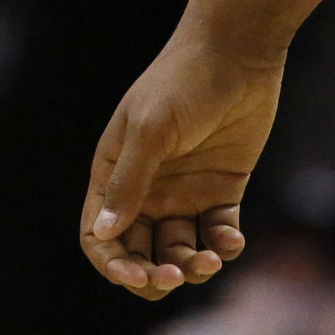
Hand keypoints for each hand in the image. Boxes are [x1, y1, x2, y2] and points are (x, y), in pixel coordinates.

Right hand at [79, 24, 278, 298]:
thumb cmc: (181, 85)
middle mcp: (144, 188)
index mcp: (112, 173)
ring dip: (193, 263)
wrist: (235, 56)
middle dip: (155, 273)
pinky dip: (224, 246)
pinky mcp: (221, 191)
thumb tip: (103, 233)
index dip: (114, 263)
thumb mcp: (150, 132)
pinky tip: (231, 240)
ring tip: (211, 259)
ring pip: (180, 248)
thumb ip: (128, 184)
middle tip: (178, 275)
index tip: (140, 278)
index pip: (99, 234)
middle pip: (139, 251)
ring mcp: (183, 192)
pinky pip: (217, 234)